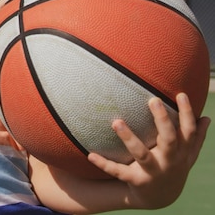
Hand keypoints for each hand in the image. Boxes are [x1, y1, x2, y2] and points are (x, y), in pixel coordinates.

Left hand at [88, 92, 210, 208]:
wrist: (160, 199)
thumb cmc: (173, 168)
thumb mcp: (188, 156)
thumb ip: (196, 138)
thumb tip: (206, 118)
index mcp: (182, 153)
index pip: (188, 131)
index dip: (187, 113)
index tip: (181, 94)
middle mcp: (169, 162)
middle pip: (169, 139)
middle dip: (162, 120)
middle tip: (153, 100)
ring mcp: (153, 172)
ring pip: (142, 154)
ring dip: (129, 138)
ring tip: (116, 122)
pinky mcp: (136, 181)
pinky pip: (118, 172)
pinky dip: (104, 164)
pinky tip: (90, 154)